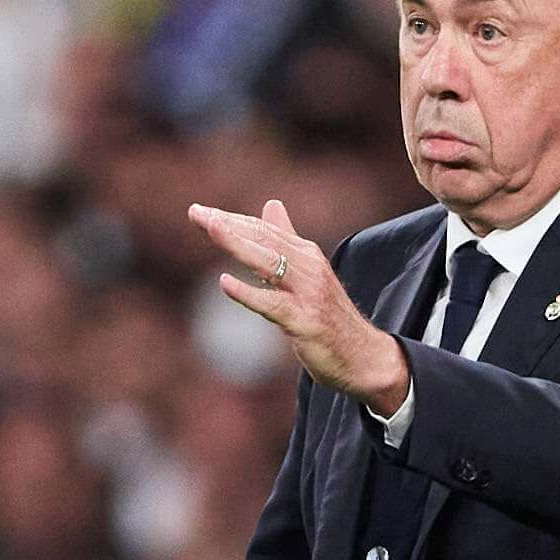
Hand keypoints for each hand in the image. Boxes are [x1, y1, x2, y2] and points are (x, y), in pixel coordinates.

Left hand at [191, 200, 411, 411]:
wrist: (362, 356)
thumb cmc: (329, 315)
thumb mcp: (307, 272)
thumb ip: (287, 239)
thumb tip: (272, 204)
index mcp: (306, 254)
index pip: (264, 230)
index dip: (231, 220)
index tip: (199, 211)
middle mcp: (308, 267)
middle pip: (264, 239)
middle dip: (229, 225)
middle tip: (197, 213)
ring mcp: (308, 294)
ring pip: (270, 263)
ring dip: (239, 245)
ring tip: (211, 229)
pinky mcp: (305, 322)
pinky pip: (273, 304)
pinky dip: (249, 293)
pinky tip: (225, 283)